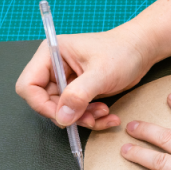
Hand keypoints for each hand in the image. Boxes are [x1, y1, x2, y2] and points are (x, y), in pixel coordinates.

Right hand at [16, 25, 156, 128]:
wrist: (141, 52)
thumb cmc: (122, 53)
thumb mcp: (101, 74)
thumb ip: (79, 95)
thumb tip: (62, 117)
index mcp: (51, 54)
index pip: (29, 85)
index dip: (42, 105)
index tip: (64, 116)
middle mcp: (55, 68)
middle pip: (46, 102)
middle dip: (69, 115)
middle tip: (91, 118)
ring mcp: (68, 81)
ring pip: (64, 111)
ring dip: (84, 118)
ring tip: (104, 113)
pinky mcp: (81, 92)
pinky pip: (79, 112)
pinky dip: (92, 118)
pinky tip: (109, 116)